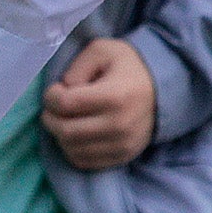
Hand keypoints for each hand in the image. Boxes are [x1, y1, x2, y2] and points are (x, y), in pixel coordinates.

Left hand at [43, 36, 157, 168]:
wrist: (162, 91)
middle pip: (66, 131)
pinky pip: (84, 162)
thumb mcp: (102, 50)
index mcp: (114, 96)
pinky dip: (72, 149)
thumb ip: (77, 66)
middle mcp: (119, 125)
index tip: (55, 90)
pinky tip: (76, 135)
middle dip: (50, 118)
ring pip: (72, 149)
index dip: (51, 96)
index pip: (66, 104)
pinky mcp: (122, 157)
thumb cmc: (128, 67)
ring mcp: (121, 145)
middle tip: (52, 108)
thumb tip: (64, 90)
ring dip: (59, 135)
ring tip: (64, 120)